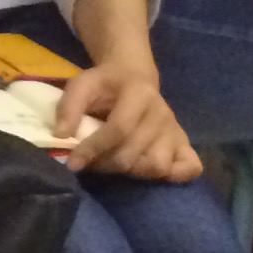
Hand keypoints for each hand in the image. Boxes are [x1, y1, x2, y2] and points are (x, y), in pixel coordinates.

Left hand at [53, 64, 200, 180]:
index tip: (73, 163)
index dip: (94, 149)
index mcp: (139, 93)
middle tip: (90, 163)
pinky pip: (190, 167)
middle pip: (134, 153)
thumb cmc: (105, 84)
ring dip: (131, 171)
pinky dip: (174, 176)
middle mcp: (162, 113)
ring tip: (114, 164)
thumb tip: (62, 136)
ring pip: (157, 165)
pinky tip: (149, 173)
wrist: (133, 76)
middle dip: (106, 164)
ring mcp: (175, 129)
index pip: (119, 129)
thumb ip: (69, 107)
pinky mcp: (183, 142)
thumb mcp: (83, 84)